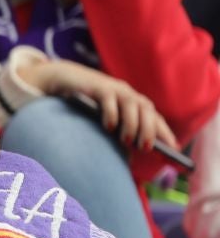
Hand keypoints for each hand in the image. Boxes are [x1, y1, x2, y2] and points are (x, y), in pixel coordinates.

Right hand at [21, 58, 171, 151]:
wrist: (65, 81)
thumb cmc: (85, 105)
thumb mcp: (104, 119)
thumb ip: (117, 132)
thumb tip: (128, 156)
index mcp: (133, 103)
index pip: (154, 117)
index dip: (164, 132)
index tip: (172, 149)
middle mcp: (129, 94)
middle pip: (148, 110)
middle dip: (149, 130)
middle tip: (145, 148)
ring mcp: (115, 89)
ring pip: (133, 105)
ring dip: (132, 124)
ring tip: (125, 141)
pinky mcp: (99, 87)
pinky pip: (110, 99)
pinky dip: (112, 114)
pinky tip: (109, 126)